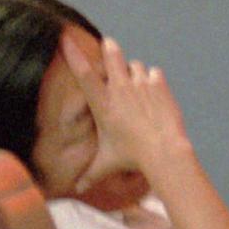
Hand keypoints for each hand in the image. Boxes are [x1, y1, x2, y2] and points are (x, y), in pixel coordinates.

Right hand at [61, 32, 190, 191]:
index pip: (84, 74)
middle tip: (108, 45)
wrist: (163, 151)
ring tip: (134, 84)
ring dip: (132, 71)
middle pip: (111, 56)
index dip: (73, 54)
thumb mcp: (106, 164)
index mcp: (103, 104)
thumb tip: (78, 190)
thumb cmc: (131, 157)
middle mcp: (120, 89)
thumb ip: (90, 174)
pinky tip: (152, 91)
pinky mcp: (159, 84)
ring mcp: (140, 84)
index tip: (66, 38)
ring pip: (134, 65)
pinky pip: (153, 73)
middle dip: (109, 49)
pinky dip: (152, 79)